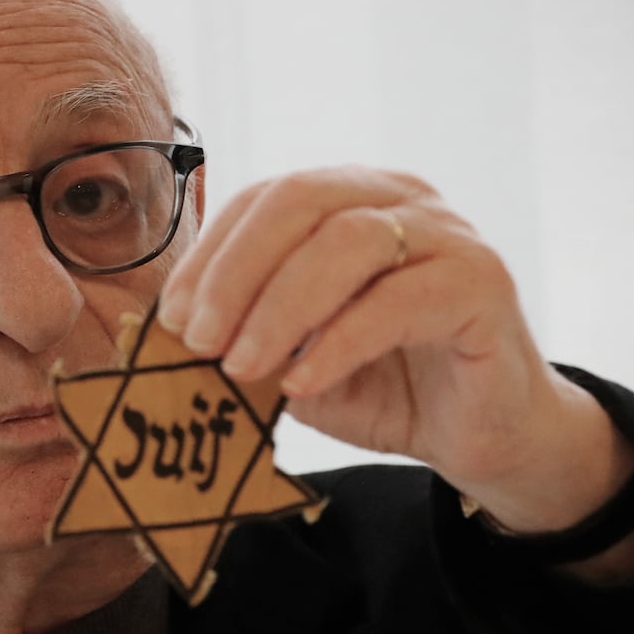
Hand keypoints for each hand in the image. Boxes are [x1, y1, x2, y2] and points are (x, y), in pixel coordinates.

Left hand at [157, 166, 633, 543]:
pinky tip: (302, 383)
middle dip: (235, 273)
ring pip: (347, 243)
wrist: (480, 436)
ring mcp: (448, 233)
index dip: (209, 254)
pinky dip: (339, 342)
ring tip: (241, 368)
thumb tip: (150, 334)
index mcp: (348, 198)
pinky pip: (399, 300)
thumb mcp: (291, 359)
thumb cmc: (380, 386)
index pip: (263, 200)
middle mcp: (401, 197)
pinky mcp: (484, 282)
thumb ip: (239, 335)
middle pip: (300, 201)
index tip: (169, 318)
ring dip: (279, 307)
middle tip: (197, 341)